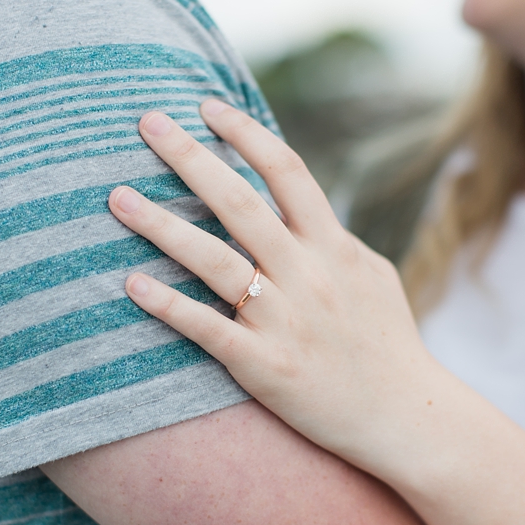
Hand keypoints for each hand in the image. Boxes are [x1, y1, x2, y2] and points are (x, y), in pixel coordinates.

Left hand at [108, 100, 430, 472]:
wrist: (407, 417)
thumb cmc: (389, 346)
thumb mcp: (374, 277)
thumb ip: (335, 241)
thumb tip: (305, 209)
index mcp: (335, 247)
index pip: (288, 172)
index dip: (245, 134)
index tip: (207, 107)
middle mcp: (309, 275)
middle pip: (239, 202)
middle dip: (190, 158)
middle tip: (146, 122)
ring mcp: (285, 320)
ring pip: (213, 259)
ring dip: (160, 226)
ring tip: (116, 198)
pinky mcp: (265, 366)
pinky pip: (207, 328)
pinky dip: (168, 305)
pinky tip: (131, 284)